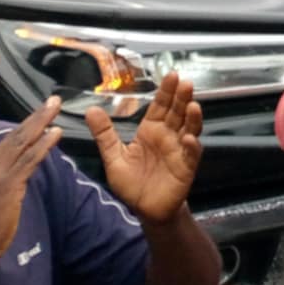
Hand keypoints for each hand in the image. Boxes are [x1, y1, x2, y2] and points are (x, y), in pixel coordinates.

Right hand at [0, 98, 62, 270]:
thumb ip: (0, 182)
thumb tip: (16, 175)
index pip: (6, 142)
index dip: (25, 126)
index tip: (39, 113)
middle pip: (15, 136)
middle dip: (36, 116)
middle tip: (53, 100)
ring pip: (23, 143)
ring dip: (42, 123)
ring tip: (56, 108)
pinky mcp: (7, 185)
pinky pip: (29, 160)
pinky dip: (43, 145)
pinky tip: (55, 133)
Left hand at [85, 74, 201, 224]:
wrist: (145, 209)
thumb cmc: (132, 183)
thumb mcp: (113, 157)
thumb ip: (105, 134)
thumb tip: (90, 109)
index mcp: (151, 131)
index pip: (160, 106)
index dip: (166, 92)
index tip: (171, 75)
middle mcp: (168, 137)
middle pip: (177, 113)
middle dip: (182, 98)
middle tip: (184, 82)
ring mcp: (179, 151)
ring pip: (189, 129)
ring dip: (193, 117)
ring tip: (193, 105)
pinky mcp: (186, 167)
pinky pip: (191, 154)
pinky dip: (191, 146)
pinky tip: (189, 138)